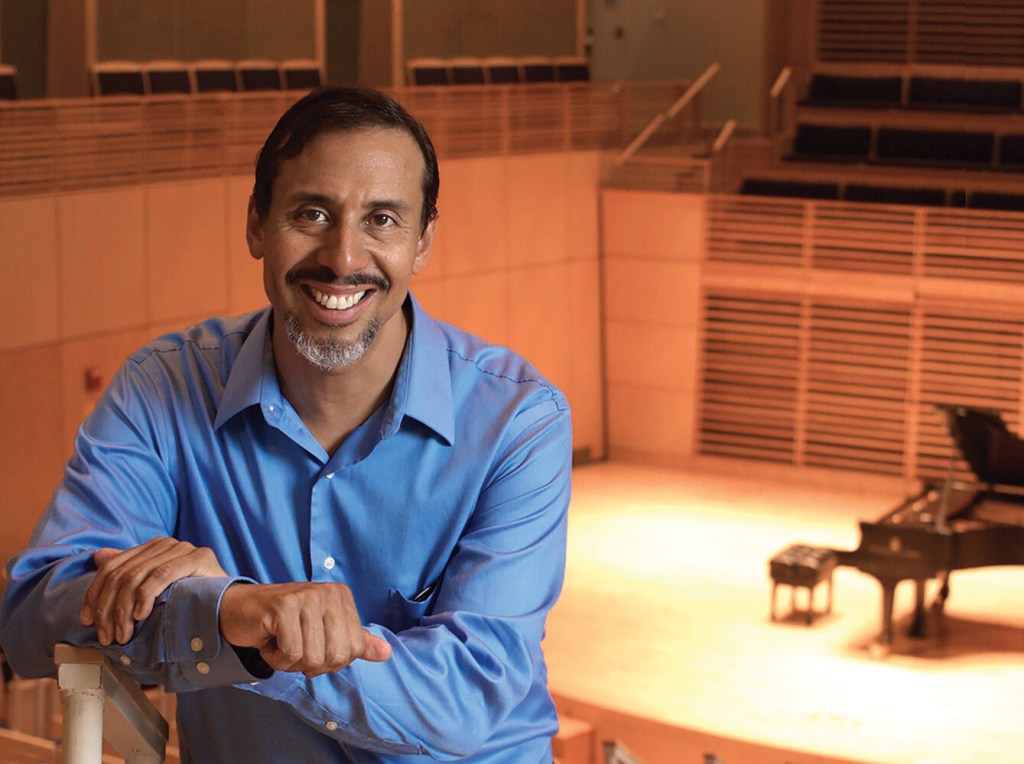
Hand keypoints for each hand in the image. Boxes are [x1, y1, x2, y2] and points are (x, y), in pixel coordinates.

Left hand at [80, 537, 226, 645]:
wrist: (231, 604)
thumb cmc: (192, 600)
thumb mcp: (154, 590)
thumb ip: (128, 572)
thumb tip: (98, 556)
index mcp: (152, 547)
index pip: (112, 567)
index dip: (95, 594)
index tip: (87, 621)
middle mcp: (166, 543)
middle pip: (122, 573)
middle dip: (108, 609)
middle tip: (108, 636)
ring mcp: (183, 548)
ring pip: (137, 576)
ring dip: (124, 610)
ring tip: (124, 634)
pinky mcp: (198, 557)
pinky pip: (161, 575)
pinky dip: (146, 597)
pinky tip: (142, 616)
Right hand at [219, 582, 391, 676]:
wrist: (238, 610)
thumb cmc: (281, 624)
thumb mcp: (323, 633)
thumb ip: (354, 642)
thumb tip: (386, 653)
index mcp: (342, 597)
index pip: (353, 650)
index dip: (329, 660)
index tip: (310, 645)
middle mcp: (328, 592)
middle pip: (336, 655)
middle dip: (310, 663)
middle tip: (292, 646)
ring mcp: (307, 596)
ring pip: (312, 657)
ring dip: (290, 661)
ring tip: (280, 641)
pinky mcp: (284, 606)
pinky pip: (291, 652)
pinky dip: (276, 658)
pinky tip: (269, 640)